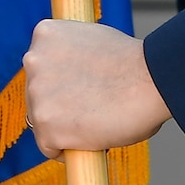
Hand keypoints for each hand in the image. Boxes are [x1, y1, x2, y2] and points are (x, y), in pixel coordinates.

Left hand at [23, 20, 169, 157]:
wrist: (151, 81)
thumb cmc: (133, 63)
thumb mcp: (93, 39)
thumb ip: (72, 53)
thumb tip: (69, 71)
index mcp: (45, 34)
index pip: (41, 66)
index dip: (62, 81)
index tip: (80, 88)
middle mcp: (33, 60)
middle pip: (37, 93)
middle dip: (59, 103)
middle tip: (91, 106)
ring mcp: (37, 95)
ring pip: (41, 121)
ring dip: (63, 126)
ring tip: (94, 122)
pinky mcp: (45, 127)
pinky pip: (49, 147)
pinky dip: (66, 150)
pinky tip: (89, 140)